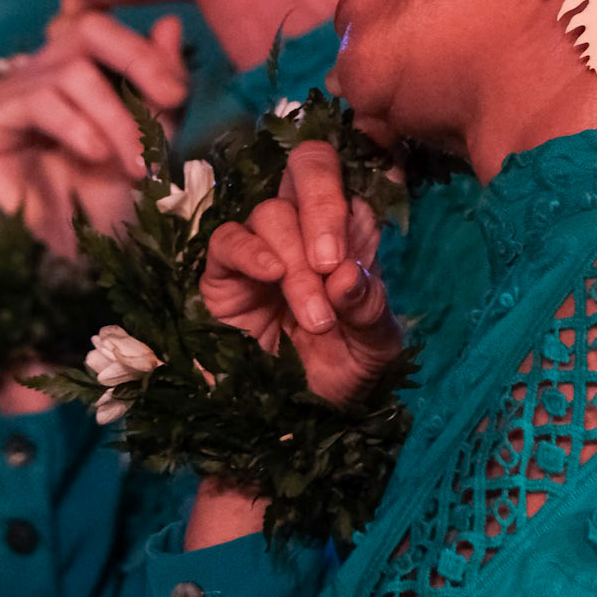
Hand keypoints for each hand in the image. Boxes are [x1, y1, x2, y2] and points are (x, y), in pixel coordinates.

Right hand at [0, 10, 186, 258]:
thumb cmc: (107, 205)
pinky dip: (75, 124)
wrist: (68, 267)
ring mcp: (4, 93)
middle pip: (86, 31)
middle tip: (171, 104)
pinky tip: (95, 154)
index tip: (180, 92)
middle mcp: (35, 72)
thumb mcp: (147, 139)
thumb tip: (171, 25)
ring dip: (116, 116)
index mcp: (71, 69)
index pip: (106, 32)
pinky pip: (36, 100)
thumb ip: (158, 85)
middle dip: (136, 64)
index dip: (144, 52)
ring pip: (70, 70)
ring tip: (137, 164)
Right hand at [200, 140, 401, 404]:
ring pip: (272, 213)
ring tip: (313, 317)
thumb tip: (350, 274)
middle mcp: (305, 232)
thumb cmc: (338, 378)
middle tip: (332, 263)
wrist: (294, 427)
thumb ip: (370, 309)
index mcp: (347, 239)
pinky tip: (269, 274)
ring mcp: (261, 248)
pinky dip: (248, 250)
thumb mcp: (373, 351)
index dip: (354, 217)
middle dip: (324, 203)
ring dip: (295, 261)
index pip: (352, 190)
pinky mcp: (223, 274)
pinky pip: (226, 239)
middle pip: (308, 169)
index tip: (354, 269)